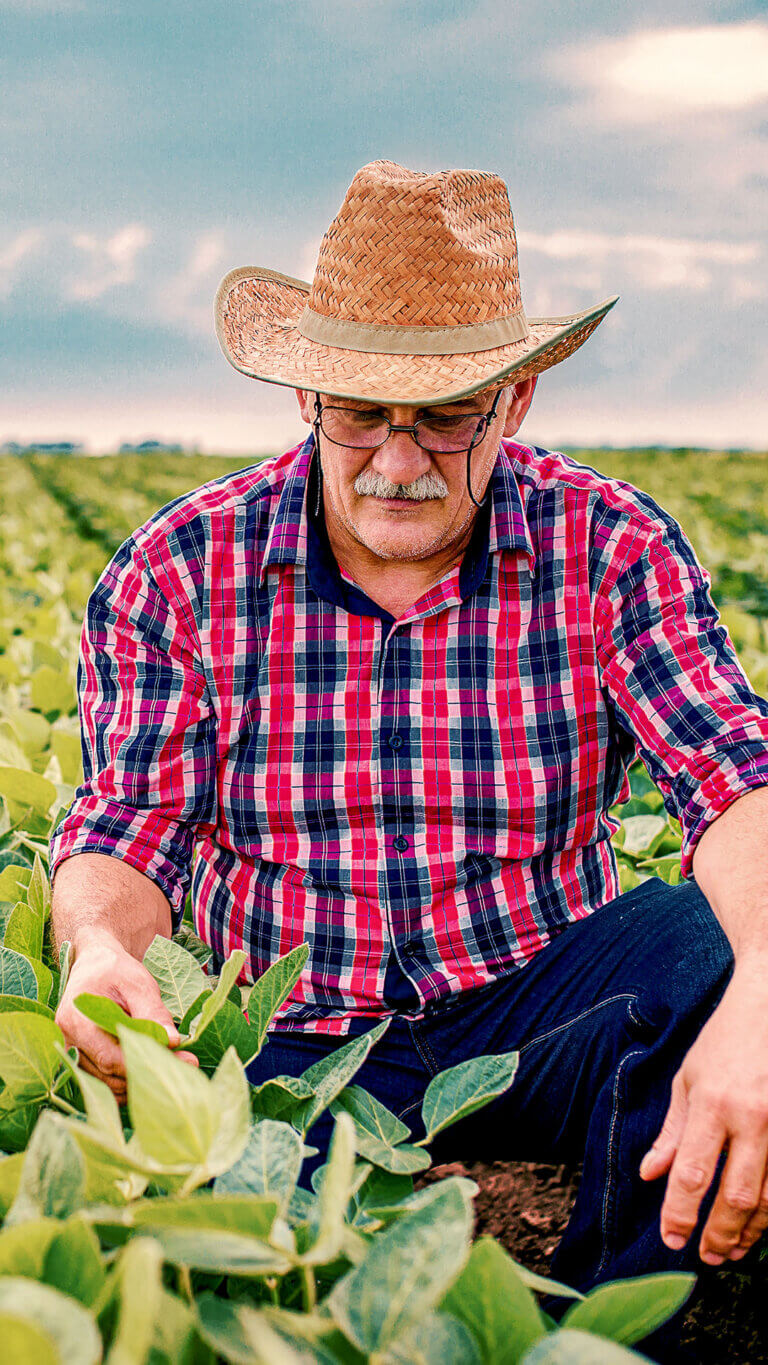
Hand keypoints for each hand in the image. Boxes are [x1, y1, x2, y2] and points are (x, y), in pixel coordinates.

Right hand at [56, 929, 197, 1101]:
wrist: (94, 966)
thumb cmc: (116, 971)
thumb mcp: (138, 984)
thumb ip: (153, 1012)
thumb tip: (173, 1042)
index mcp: (76, 1020)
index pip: (111, 1058)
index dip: (148, 1063)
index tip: (184, 1061)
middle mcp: (67, 1042)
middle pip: (110, 1076)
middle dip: (149, 1074)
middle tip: (187, 1065)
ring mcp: (71, 1054)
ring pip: (108, 1086)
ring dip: (140, 1081)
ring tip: (173, 1065)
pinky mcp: (80, 1061)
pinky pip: (105, 1084)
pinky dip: (129, 1083)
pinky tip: (153, 1069)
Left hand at [640, 973, 767, 1263]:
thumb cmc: (724, 1039)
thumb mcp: (688, 1077)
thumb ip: (671, 1131)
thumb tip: (649, 1175)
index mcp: (712, 1103)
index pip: (691, 1174)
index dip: (679, 1214)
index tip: (671, 1238)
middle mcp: (750, 1118)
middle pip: (735, 1195)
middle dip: (719, 1234)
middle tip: (706, 1256)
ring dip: (751, 1231)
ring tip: (733, 1249)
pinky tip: (761, 1221)